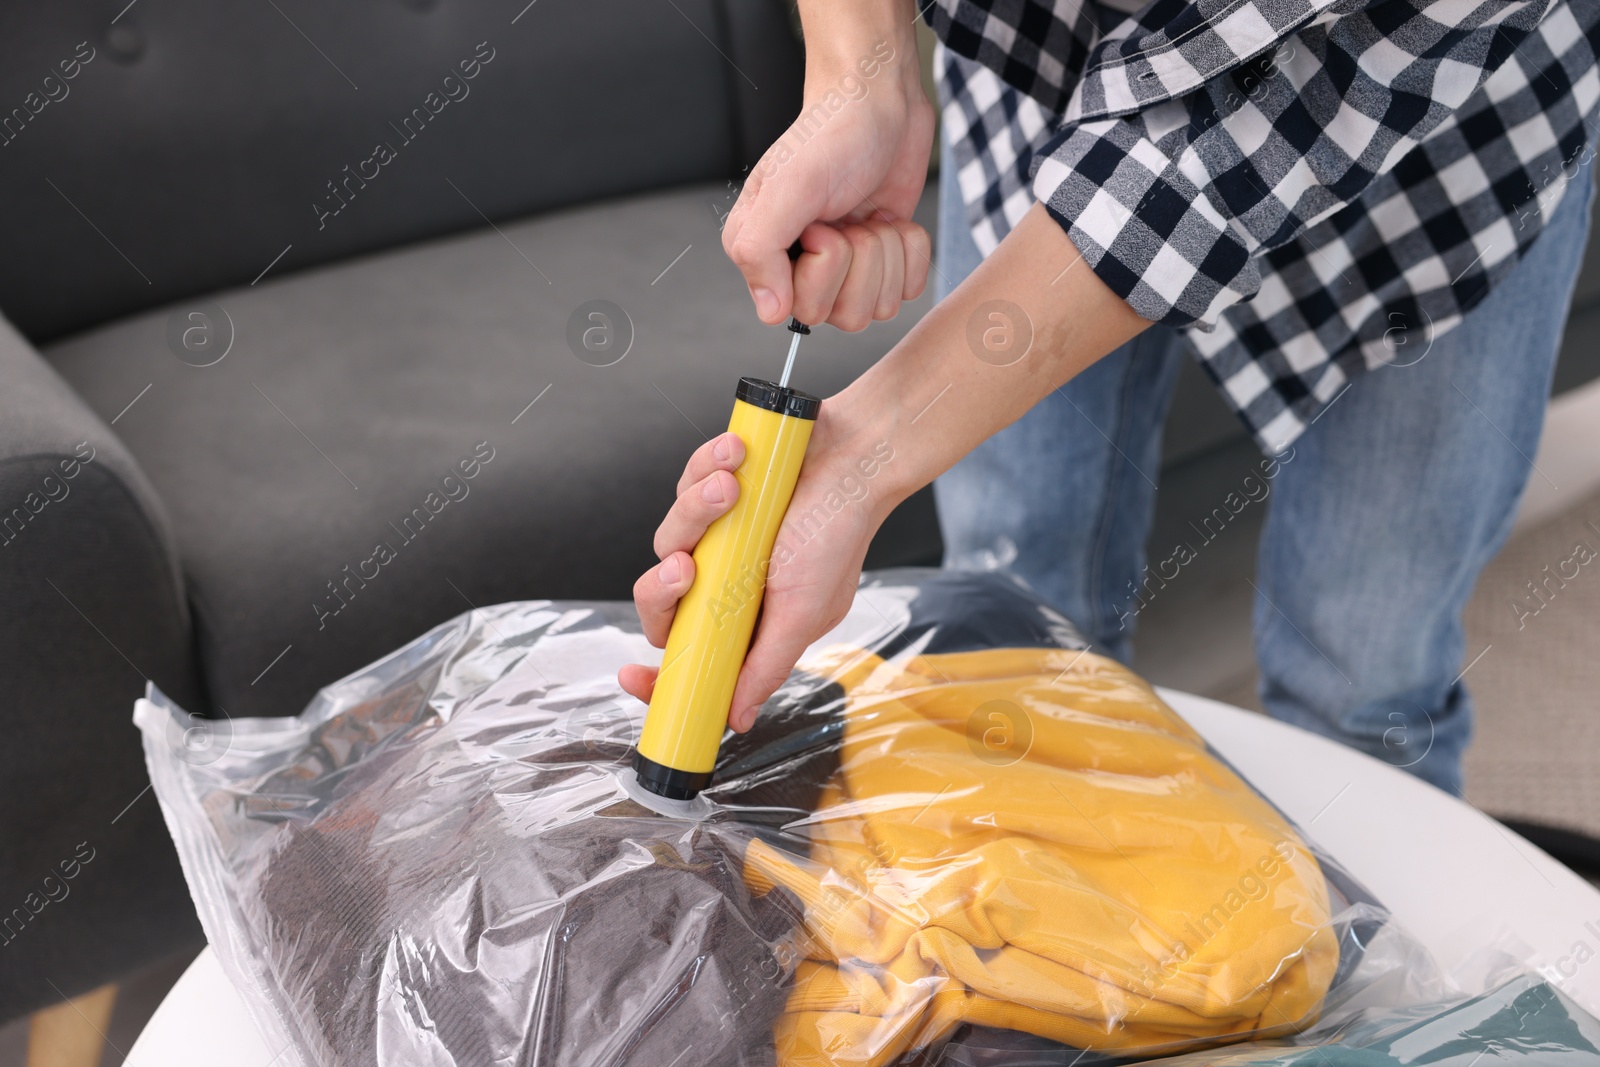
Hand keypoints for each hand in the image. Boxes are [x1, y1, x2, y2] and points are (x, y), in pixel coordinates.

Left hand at [618, 406, 891, 730]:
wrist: (855, 452)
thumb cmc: (839, 531)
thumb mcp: (804, 612)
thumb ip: (766, 665)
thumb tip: (739, 718)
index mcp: (746, 621)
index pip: (690, 658)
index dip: (656, 676)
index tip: (631, 676)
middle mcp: (726, 582)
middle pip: (661, 601)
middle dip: (663, 586)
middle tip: (686, 567)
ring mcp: (718, 535)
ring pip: (668, 538)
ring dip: (695, 511)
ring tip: (731, 488)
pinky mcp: (713, 488)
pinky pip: (683, 486)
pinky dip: (705, 470)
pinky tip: (737, 460)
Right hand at [722, 2, 934, 329]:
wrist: (879, 102)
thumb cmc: (829, 134)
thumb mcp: (787, 188)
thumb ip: (760, 251)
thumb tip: (769, 311)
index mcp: (766, 255)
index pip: (802, 309)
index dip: (824, 267)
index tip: (821, 223)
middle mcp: (803, 268)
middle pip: (845, 316)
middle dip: (861, 259)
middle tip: (848, 215)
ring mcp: (847, 269)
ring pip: (880, 308)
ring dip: (886, 253)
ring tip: (868, 215)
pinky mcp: (884, 261)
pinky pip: (908, 289)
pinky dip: (910, 250)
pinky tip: (890, 219)